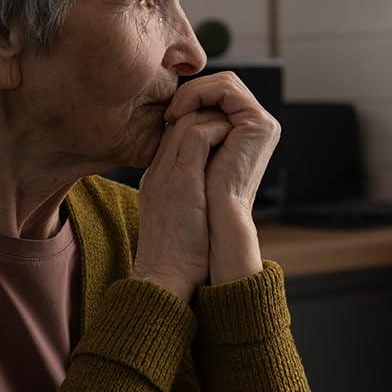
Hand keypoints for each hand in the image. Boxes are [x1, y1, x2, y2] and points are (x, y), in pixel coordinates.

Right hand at [131, 106, 233, 302]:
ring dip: (215, 121)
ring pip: (186, 121)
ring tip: (235, 131)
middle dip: (208, 116)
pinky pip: (198, 135)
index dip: (198, 126)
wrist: (165, 276)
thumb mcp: (178, 219)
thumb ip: (188, 199)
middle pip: (178, 121)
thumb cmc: (178, 256)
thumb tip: (212, 193)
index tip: (222, 133)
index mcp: (156, 179)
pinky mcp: (182, 179)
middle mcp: (158, 170)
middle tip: (232, 125)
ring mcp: (167, 172)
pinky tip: (233, 139)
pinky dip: (218, 131)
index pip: (173, 134)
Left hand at [163, 72, 280, 225]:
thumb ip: (194, 130)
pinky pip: (226, 89)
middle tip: (169, 113)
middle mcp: (258, 126)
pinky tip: (181, 113)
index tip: (168, 117)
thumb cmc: (200, 198)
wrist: (214, 222)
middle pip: (223, 84)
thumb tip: (179, 109)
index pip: (219, 95)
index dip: (192, 97)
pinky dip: (199, 93)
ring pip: (224, 82)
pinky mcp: (259, 124)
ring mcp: (262, 124)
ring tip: (173, 113)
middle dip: (192, 91)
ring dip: (193, 92)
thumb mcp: (195, 156)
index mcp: (247, 134)